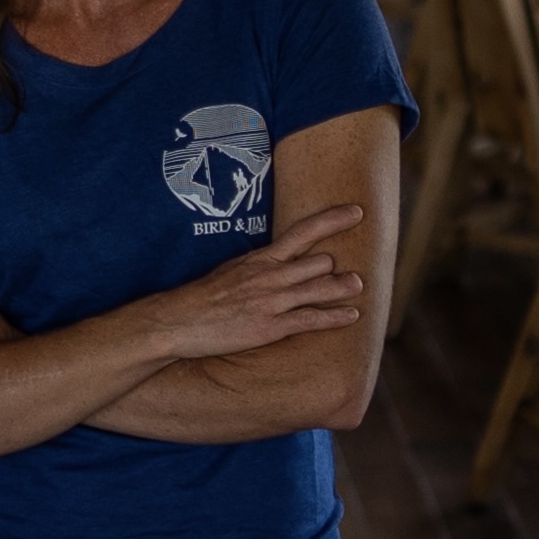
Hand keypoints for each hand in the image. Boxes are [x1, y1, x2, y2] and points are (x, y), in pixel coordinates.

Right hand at [133, 204, 366, 359]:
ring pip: (319, 287)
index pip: (303, 231)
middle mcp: (270, 275)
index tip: (357, 211)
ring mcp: (272, 300)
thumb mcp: (231, 270)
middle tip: (356, 270)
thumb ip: (258, 266)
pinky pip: (311, 319)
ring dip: (343, 287)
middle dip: (336, 266)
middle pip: (318, 261)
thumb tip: (278, 261)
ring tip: (359, 285)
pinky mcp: (270, 326)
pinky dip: (335, 317)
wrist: (178, 320)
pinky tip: (352, 316)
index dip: (334, 220)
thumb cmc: (203, 297)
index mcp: (260, 258)